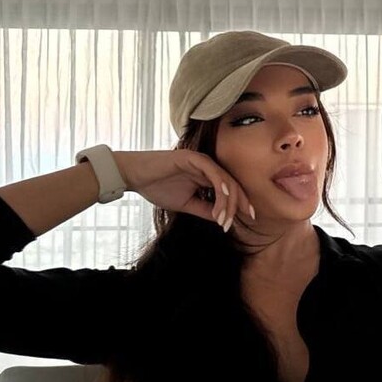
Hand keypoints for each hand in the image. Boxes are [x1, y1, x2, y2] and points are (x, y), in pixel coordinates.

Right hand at [112, 150, 253, 231]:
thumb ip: (205, 209)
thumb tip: (222, 220)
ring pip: (225, 180)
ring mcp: (202, 161)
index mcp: (208, 177)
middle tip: (233, 224)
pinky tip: (223, 199)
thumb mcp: (186, 204)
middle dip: (238, 205)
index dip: (240, 204)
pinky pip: (212, 171)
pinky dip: (220, 185)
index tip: (247, 220)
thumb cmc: (157, 188)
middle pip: (232, 185)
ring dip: (227, 202)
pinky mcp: (192, 158)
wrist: (134, 177)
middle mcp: (208, 167)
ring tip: (223, 219)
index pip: (230, 190)